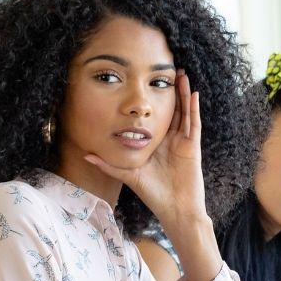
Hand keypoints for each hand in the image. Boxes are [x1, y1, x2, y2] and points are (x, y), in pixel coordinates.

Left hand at [85, 71, 208, 230]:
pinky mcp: (192, 147)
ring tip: (181, 74)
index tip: (147, 82)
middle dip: (170, 90)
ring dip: (184, 93)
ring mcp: (183, 143)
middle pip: (172, 109)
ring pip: (184, 112)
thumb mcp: (127, 174)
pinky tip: (194, 93)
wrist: (175, 210)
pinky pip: (194, 124)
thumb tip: (85, 155)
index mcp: (157, 144)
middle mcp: (171, 140)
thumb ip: (108, 164)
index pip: (156, 117)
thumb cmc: (153, 195)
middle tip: (168, 70)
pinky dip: (194, 109)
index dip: (154, 100)